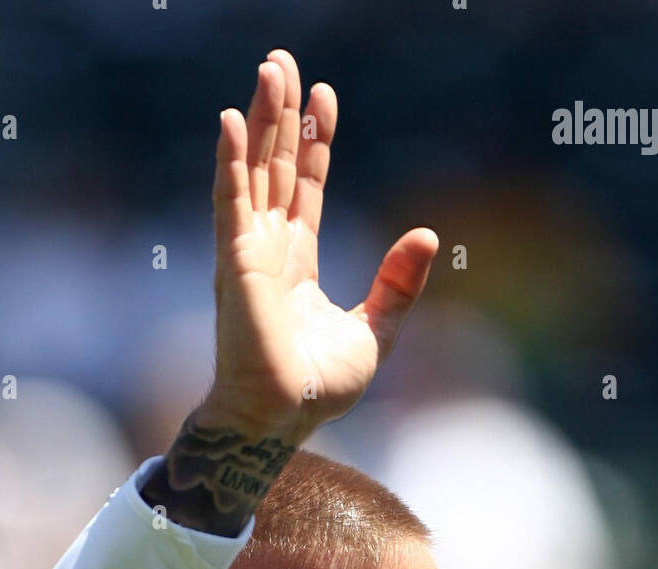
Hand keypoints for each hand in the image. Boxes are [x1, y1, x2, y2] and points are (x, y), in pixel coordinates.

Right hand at [202, 49, 438, 443]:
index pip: (304, 188)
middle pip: (275, 167)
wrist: (283, 418)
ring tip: (269, 68)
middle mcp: (268, 250)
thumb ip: (398, 284)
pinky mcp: (235, 263)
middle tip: (282, 60)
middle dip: (281, 114)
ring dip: (259, 119)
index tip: (325, 97)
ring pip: (254, 172)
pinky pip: (230, 202)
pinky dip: (230, 161)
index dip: (314, 142)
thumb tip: (427, 234)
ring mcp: (248, 253)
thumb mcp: (373, 329)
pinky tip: (231, 120)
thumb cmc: (316, 387)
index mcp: (296, 263)